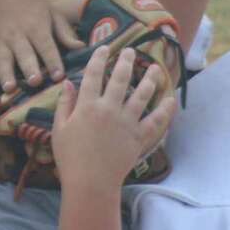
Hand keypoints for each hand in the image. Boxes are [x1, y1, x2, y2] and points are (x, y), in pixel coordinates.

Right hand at [0, 0, 82, 98]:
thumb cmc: (34, 6)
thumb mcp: (53, 13)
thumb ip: (65, 32)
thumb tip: (83, 48)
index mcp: (35, 27)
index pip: (45, 45)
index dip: (53, 60)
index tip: (59, 76)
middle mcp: (16, 35)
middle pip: (23, 53)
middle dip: (29, 67)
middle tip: (35, 81)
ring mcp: (0, 42)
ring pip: (2, 60)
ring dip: (5, 74)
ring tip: (9, 88)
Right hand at [52, 47, 177, 192]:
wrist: (91, 181)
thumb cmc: (70, 156)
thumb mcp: (59, 128)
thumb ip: (64, 104)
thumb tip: (68, 83)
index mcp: (87, 106)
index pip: (94, 75)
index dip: (99, 58)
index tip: (105, 48)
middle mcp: (109, 109)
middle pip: (120, 79)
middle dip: (126, 62)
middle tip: (131, 52)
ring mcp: (127, 122)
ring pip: (142, 95)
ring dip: (149, 80)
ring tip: (154, 69)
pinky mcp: (139, 137)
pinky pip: (156, 120)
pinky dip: (165, 110)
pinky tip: (170, 99)